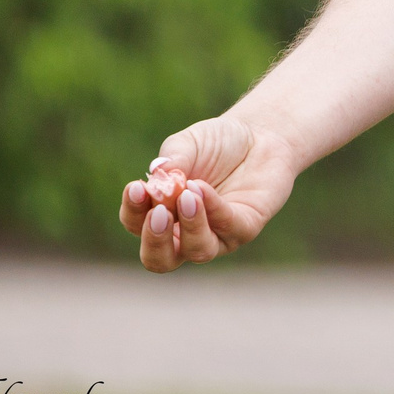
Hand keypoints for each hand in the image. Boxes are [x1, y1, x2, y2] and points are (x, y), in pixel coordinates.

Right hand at [118, 115, 298, 272]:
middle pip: (159, 259)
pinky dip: (213, 209)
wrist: (261, 134)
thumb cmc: (218, 143)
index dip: (132, 211)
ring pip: (197, 250)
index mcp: (162, 213)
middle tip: (158, 212)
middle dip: (155, 240)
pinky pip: (227, 227)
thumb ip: (172, 158)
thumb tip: (157, 174)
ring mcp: (217, 235)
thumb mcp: (189, 143)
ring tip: (188, 194)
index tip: (136, 187)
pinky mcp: (246, 227)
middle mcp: (186, 233)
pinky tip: (203, 187)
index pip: (136, 224)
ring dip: (190, 225)